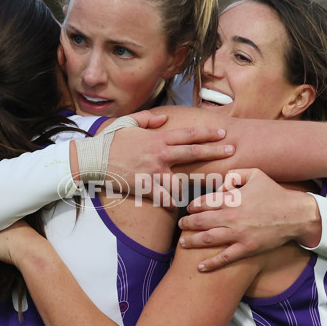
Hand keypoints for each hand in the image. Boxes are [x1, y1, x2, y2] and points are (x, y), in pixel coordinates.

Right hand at [108, 117, 234, 205]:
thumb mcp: (129, 123)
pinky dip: (173, 203)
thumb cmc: (111, 141)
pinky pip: (164, 198)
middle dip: (215, 152)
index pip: (189, 134)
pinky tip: (181, 208)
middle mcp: (160, 155)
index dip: (207, 134)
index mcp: (158, 139)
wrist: (94, 159)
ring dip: (197, 185)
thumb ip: (148, 118)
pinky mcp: (145, 188)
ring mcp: (153, 173)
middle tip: (232, 151)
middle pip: (193, 153)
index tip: (223, 133)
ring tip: (213, 189)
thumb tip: (164, 117)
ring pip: (182, 180)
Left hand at [178, 169, 321, 271]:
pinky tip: (199, 267)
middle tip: (181, 225)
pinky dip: (211, 263)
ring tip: (183, 243)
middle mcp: (232, 217)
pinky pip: (225, 258)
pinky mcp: (247, 248)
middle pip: (201, 221)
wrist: (296, 215)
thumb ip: (235, 175)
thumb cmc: (275, 193)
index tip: (189, 209)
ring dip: (192, 241)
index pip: (204, 203)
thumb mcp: (256, 174)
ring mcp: (239, 234)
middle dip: (187, 224)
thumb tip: (220, 184)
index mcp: (232, 199)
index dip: (193, 206)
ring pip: (208, 239)